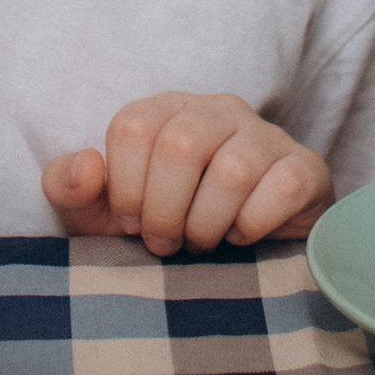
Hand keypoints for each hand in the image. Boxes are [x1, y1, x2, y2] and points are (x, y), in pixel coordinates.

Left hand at [41, 93, 332, 256]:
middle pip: (180, 145)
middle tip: (166, 244)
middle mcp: (217, 109)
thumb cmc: (166, 229)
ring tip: (203, 241)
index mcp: (165, 110)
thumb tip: (85, 164)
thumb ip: (69, 189)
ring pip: (232, 171)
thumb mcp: (104, 218)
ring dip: (207, 224)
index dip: (125, 188)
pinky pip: (281, 188)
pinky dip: (253, 226)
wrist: (240, 264)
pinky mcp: (306, 167)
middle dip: (164, 212)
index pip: (131, 127)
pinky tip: (243, 236)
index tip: (132, 224)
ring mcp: (265, 134)